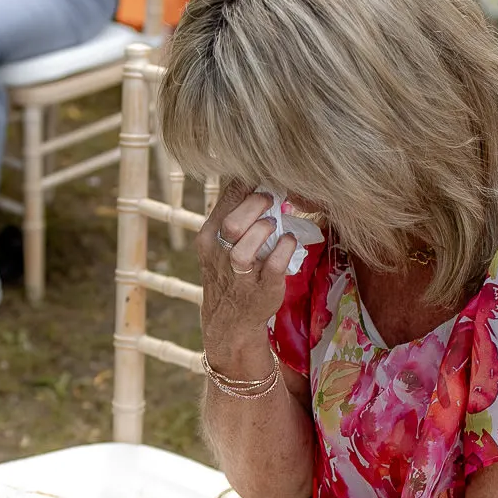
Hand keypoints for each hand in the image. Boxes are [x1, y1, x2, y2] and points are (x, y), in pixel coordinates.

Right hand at [196, 183, 296, 370]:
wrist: (230, 320)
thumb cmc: (230, 272)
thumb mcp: (220, 243)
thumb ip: (234, 216)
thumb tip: (259, 182)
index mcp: (209, 237)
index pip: (225, 199)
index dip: (247, 182)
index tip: (262, 177)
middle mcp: (219, 256)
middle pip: (232, 223)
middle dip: (256, 205)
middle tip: (271, 200)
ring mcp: (239, 275)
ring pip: (245, 247)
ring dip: (266, 229)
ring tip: (275, 226)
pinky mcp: (261, 290)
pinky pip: (274, 266)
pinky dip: (285, 248)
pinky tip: (289, 242)